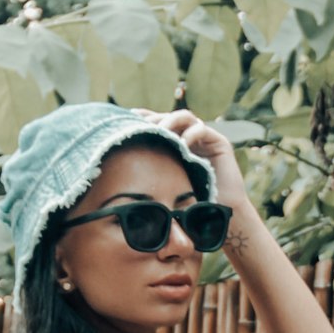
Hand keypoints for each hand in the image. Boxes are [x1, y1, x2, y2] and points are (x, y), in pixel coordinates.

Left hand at [131, 108, 249, 211]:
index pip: (157, 123)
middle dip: (154, 119)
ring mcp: (204, 138)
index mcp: (174, 143)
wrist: (217, 216)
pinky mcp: (219, 142)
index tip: (125, 118)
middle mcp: (188, 137)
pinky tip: (183, 144)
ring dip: (171, 122)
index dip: (143, 117)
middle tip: (142, 125)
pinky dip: (191, 133)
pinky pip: (202, 129)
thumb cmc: (189, 205)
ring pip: (184, 117)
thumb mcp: (163, 184)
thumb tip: (115, 163)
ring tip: (161, 132)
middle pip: (168, 117)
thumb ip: (148, 171)